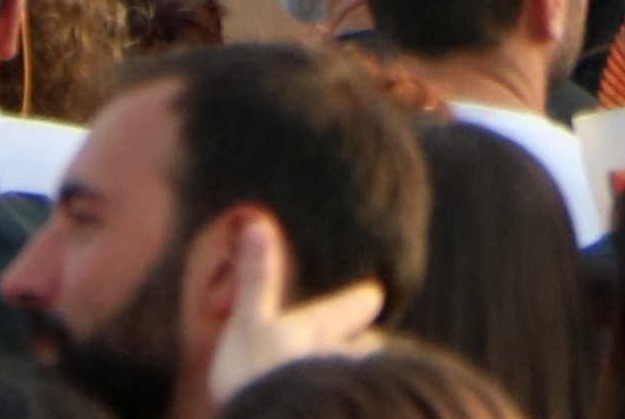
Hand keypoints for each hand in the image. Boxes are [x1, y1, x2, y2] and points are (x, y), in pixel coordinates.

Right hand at [197, 204, 389, 406]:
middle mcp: (338, 362)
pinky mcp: (334, 410)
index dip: (358, 301)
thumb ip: (256, 281)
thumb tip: (258, 224)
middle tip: (372, 341)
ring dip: (358, 377)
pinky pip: (349, 405)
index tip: (375, 293)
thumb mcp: (249, 326)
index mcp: (314, 331)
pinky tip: (344, 407)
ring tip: (357, 379)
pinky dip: (349, 404)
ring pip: (359, 379)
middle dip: (365, 344)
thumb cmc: (259, 378)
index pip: (341, 310)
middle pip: (363, 348)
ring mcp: (341, 391)